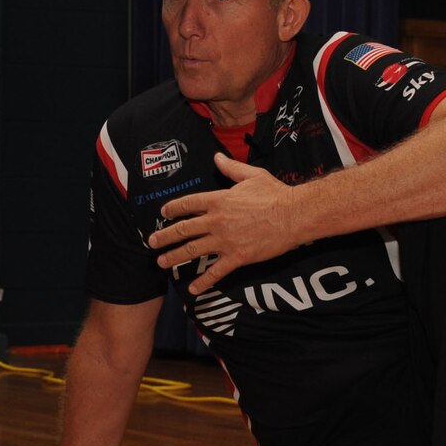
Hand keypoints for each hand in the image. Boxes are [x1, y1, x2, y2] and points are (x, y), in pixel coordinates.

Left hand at [148, 153, 297, 294]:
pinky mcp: (237, 257)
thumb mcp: (252, 175)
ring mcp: (225, 240)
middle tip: (152, 242)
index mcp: (218, 200)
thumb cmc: (275, 194)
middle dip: (164, 236)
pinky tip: (192, 289)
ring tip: (161, 262)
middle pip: (183, 229)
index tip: (164, 213)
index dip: (173, 208)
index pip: (188, 204)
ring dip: (174, 257)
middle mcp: (217, 220)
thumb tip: (217, 157)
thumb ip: (231, 168)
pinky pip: (215, 272)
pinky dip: (203, 282)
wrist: (293, 215)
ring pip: (193, 250)